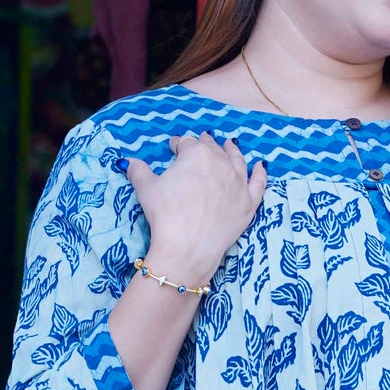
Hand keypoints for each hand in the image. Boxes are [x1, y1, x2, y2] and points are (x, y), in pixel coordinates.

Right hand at [126, 133, 266, 287]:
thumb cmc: (166, 214)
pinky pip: (259, 183)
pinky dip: (260, 173)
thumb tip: (128, 162)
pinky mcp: (249, 203)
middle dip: (205, 145)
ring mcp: (238, 183)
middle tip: (200, 143)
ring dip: (233, 151)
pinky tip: (261, 166)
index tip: (173, 148)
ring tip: (230, 144)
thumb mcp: (146, 188)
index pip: (186, 143)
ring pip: (238, 161)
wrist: (188, 246)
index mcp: (197, 154)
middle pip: (213, 149)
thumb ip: (138, 171)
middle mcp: (221, 163)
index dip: (178, 145)